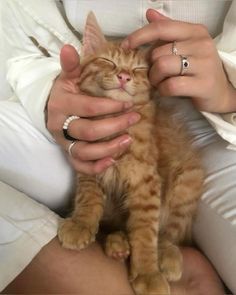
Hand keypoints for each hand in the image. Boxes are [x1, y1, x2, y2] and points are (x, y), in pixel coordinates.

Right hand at [47, 45, 139, 173]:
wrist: (53, 109)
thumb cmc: (67, 92)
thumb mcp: (68, 77)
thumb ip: (71, 65)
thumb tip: (69, 48)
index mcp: (62, 104)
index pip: (88, 107)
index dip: (110, 107)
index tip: (129, 103)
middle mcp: (61, 126)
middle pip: (89, 132)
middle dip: (115, 126)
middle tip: (134, 119)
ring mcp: (64, 142)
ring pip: (85, 152)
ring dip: (109, 149)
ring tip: (129, 141)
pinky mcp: (69, 154)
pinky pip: (80, 166)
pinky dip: (96, 167)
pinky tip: (112, 161)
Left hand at [122, 9, 235, 112]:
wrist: (220, 92)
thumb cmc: (198, 68)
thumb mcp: (186, 46)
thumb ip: (168, 30)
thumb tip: (150, 14)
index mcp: (195, 31)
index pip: (161, 28)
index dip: (139, 36)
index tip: (126, 46)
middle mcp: (201, 44)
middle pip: (158, 52)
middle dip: (151, 67)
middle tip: (156, 75)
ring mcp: (204, 64)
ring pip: (162, 67)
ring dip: (155, 79)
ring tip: (161, 82)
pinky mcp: (203, 84)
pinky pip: (171, 85)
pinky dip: (163, 90)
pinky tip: (168, 90)